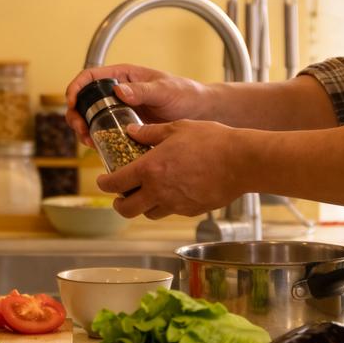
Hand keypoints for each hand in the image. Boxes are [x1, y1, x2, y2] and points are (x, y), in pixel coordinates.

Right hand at [65, 63, 209, 144]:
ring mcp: (118, 111)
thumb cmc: (185, 94)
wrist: (199, 113)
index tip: (71, 102)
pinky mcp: (123, 128)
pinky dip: (95, 139)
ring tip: (89, 141)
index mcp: (123, 76)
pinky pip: (103, 133)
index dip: (76, 87)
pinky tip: (98, 147)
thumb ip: (143, 90)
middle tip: (81, 129)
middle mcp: (116, 93)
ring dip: (83, 129)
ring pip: (89, 118)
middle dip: (75, 114)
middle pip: (84, 100)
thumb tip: (119, 92)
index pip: (91, 77)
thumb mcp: (165, 90)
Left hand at [96, 120, 242, 219]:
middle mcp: (158, 191)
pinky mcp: (191, 211)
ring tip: (146, 194)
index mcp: (150, 169)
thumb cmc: (211, 140)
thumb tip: (131, 131)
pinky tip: (173, 191)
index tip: (102, 180)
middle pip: (126, 209)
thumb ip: (149, 133)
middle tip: (119, 196)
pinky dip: (166, 205)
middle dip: (118, 204)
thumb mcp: (176, 128)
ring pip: (148, 214)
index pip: (116, 183)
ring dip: (142, 206)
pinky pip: (171, 212)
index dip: (104, 183)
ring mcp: (175, 204)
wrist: (241, 162)